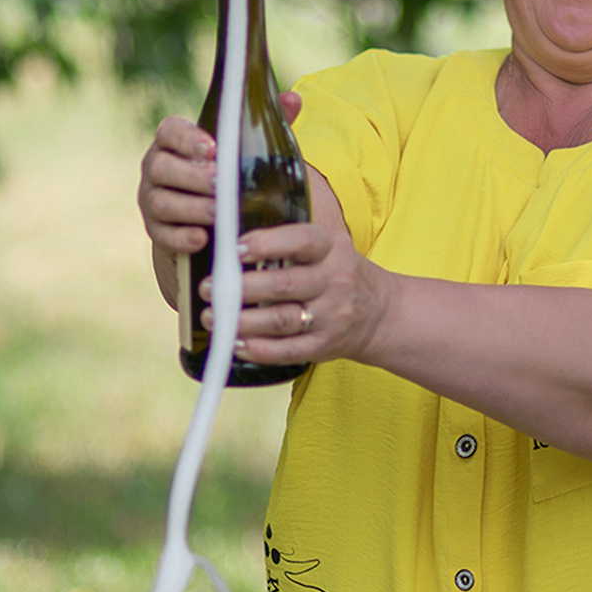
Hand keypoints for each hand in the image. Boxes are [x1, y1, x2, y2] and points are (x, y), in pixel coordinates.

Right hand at [139, 93, 305, 298]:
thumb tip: (292, 99)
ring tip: (218, 214)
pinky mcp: (156, 230)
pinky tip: (202, 239)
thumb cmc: (227, 171)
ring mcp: (152, 199)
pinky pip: (162, 234)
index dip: (188, 139)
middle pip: (161, 167)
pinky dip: (181, 237)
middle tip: (221, 184)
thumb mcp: (244, 147)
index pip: (170, 131)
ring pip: (161, 202)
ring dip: (191, 208)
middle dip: (192, 176)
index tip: (213, 148)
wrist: (207, 214)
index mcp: (174, 141)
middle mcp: (156, 167)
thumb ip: (264, 123)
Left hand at [199, 217, 391, 368]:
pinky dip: (258, 349)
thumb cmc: (339, 274)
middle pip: (284, 284)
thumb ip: (287, 244)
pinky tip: (235, 343)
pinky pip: (288, 350)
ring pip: (282, 320)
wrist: (382, 313)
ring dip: (242, 321)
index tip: (234, 249)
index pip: (300, 240)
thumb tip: (231, 245)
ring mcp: (332, 316)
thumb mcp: (327, 248)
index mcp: (333, 248)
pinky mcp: (325, 346)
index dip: (265, 244)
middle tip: (209, 289)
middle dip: (240, 288)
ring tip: (213, 318)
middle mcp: (336, 281)